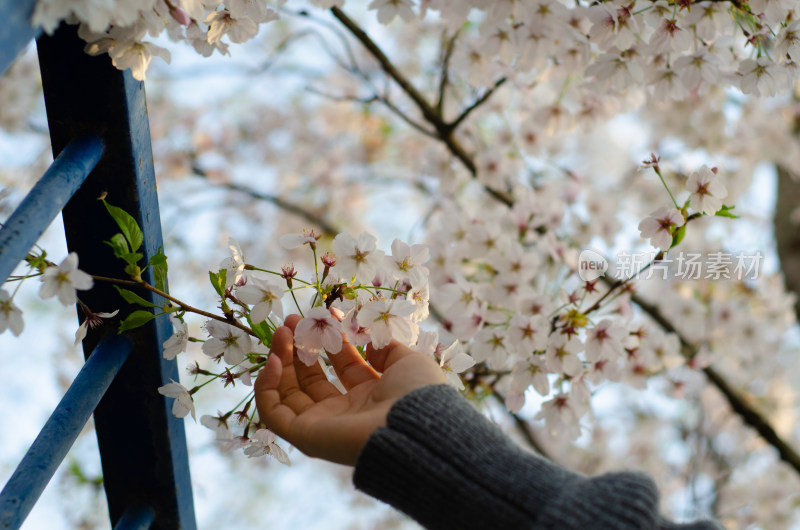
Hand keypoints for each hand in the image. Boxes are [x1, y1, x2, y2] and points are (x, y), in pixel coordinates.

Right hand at [254, 314, 446, 465]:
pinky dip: (267, 387)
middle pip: (311, 378)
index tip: (321, 314)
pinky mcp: (305, 436)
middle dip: (299, 346)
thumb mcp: (406, 360)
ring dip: (281, 359)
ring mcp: (322, 424)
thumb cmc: (416, 393)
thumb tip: (367, 339)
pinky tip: (275, 361)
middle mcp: (344, 411)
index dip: (329, 339)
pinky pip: (273, 413)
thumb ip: (384, 347)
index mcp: (370, 395)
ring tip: (281, 332)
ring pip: (288, 393)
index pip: (341, 365)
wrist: (415, 425)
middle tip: (290, 320)